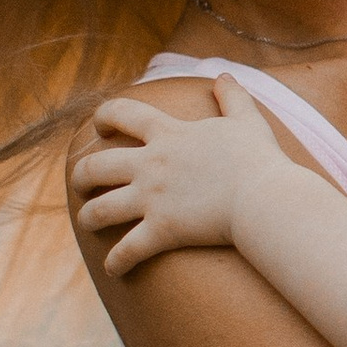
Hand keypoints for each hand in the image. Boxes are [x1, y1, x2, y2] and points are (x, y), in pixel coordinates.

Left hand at [75, 79, 288, 277]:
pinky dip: (117, 262)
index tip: (99, 127)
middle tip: (82, 183)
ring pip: (99, 210)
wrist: (265, 198)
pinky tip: (115, 269)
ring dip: (89, 218)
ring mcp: (152, 199)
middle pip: (96, 166)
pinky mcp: (161, 231)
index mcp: (167, 134)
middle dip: (81, 175)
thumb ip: (232, 97)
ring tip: (89, 223)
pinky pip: (127, 250)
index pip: (121, 112)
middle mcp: (150, 165)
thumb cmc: (258, 159)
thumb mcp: (247, 120)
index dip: (103, 116)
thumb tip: (224, 77)